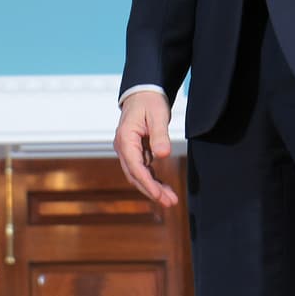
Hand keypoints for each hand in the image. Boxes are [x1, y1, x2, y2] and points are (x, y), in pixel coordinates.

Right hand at [113, 91, 179, 207]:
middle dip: (151, 190)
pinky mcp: (135, 152)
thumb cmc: (149, 101)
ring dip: (152, 188)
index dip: (147, 183)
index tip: (159, 195)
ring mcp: (128, 151)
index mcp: (125, 138)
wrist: (143, 93)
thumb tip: (163, 155)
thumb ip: (160, 135)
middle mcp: (123, 147)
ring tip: (170, 199)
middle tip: (169, 202)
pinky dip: (152, 180)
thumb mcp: (157, 115)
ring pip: (138, 175)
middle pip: (135, 175)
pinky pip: (142, 170)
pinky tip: (164, 188)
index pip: (135, 166)